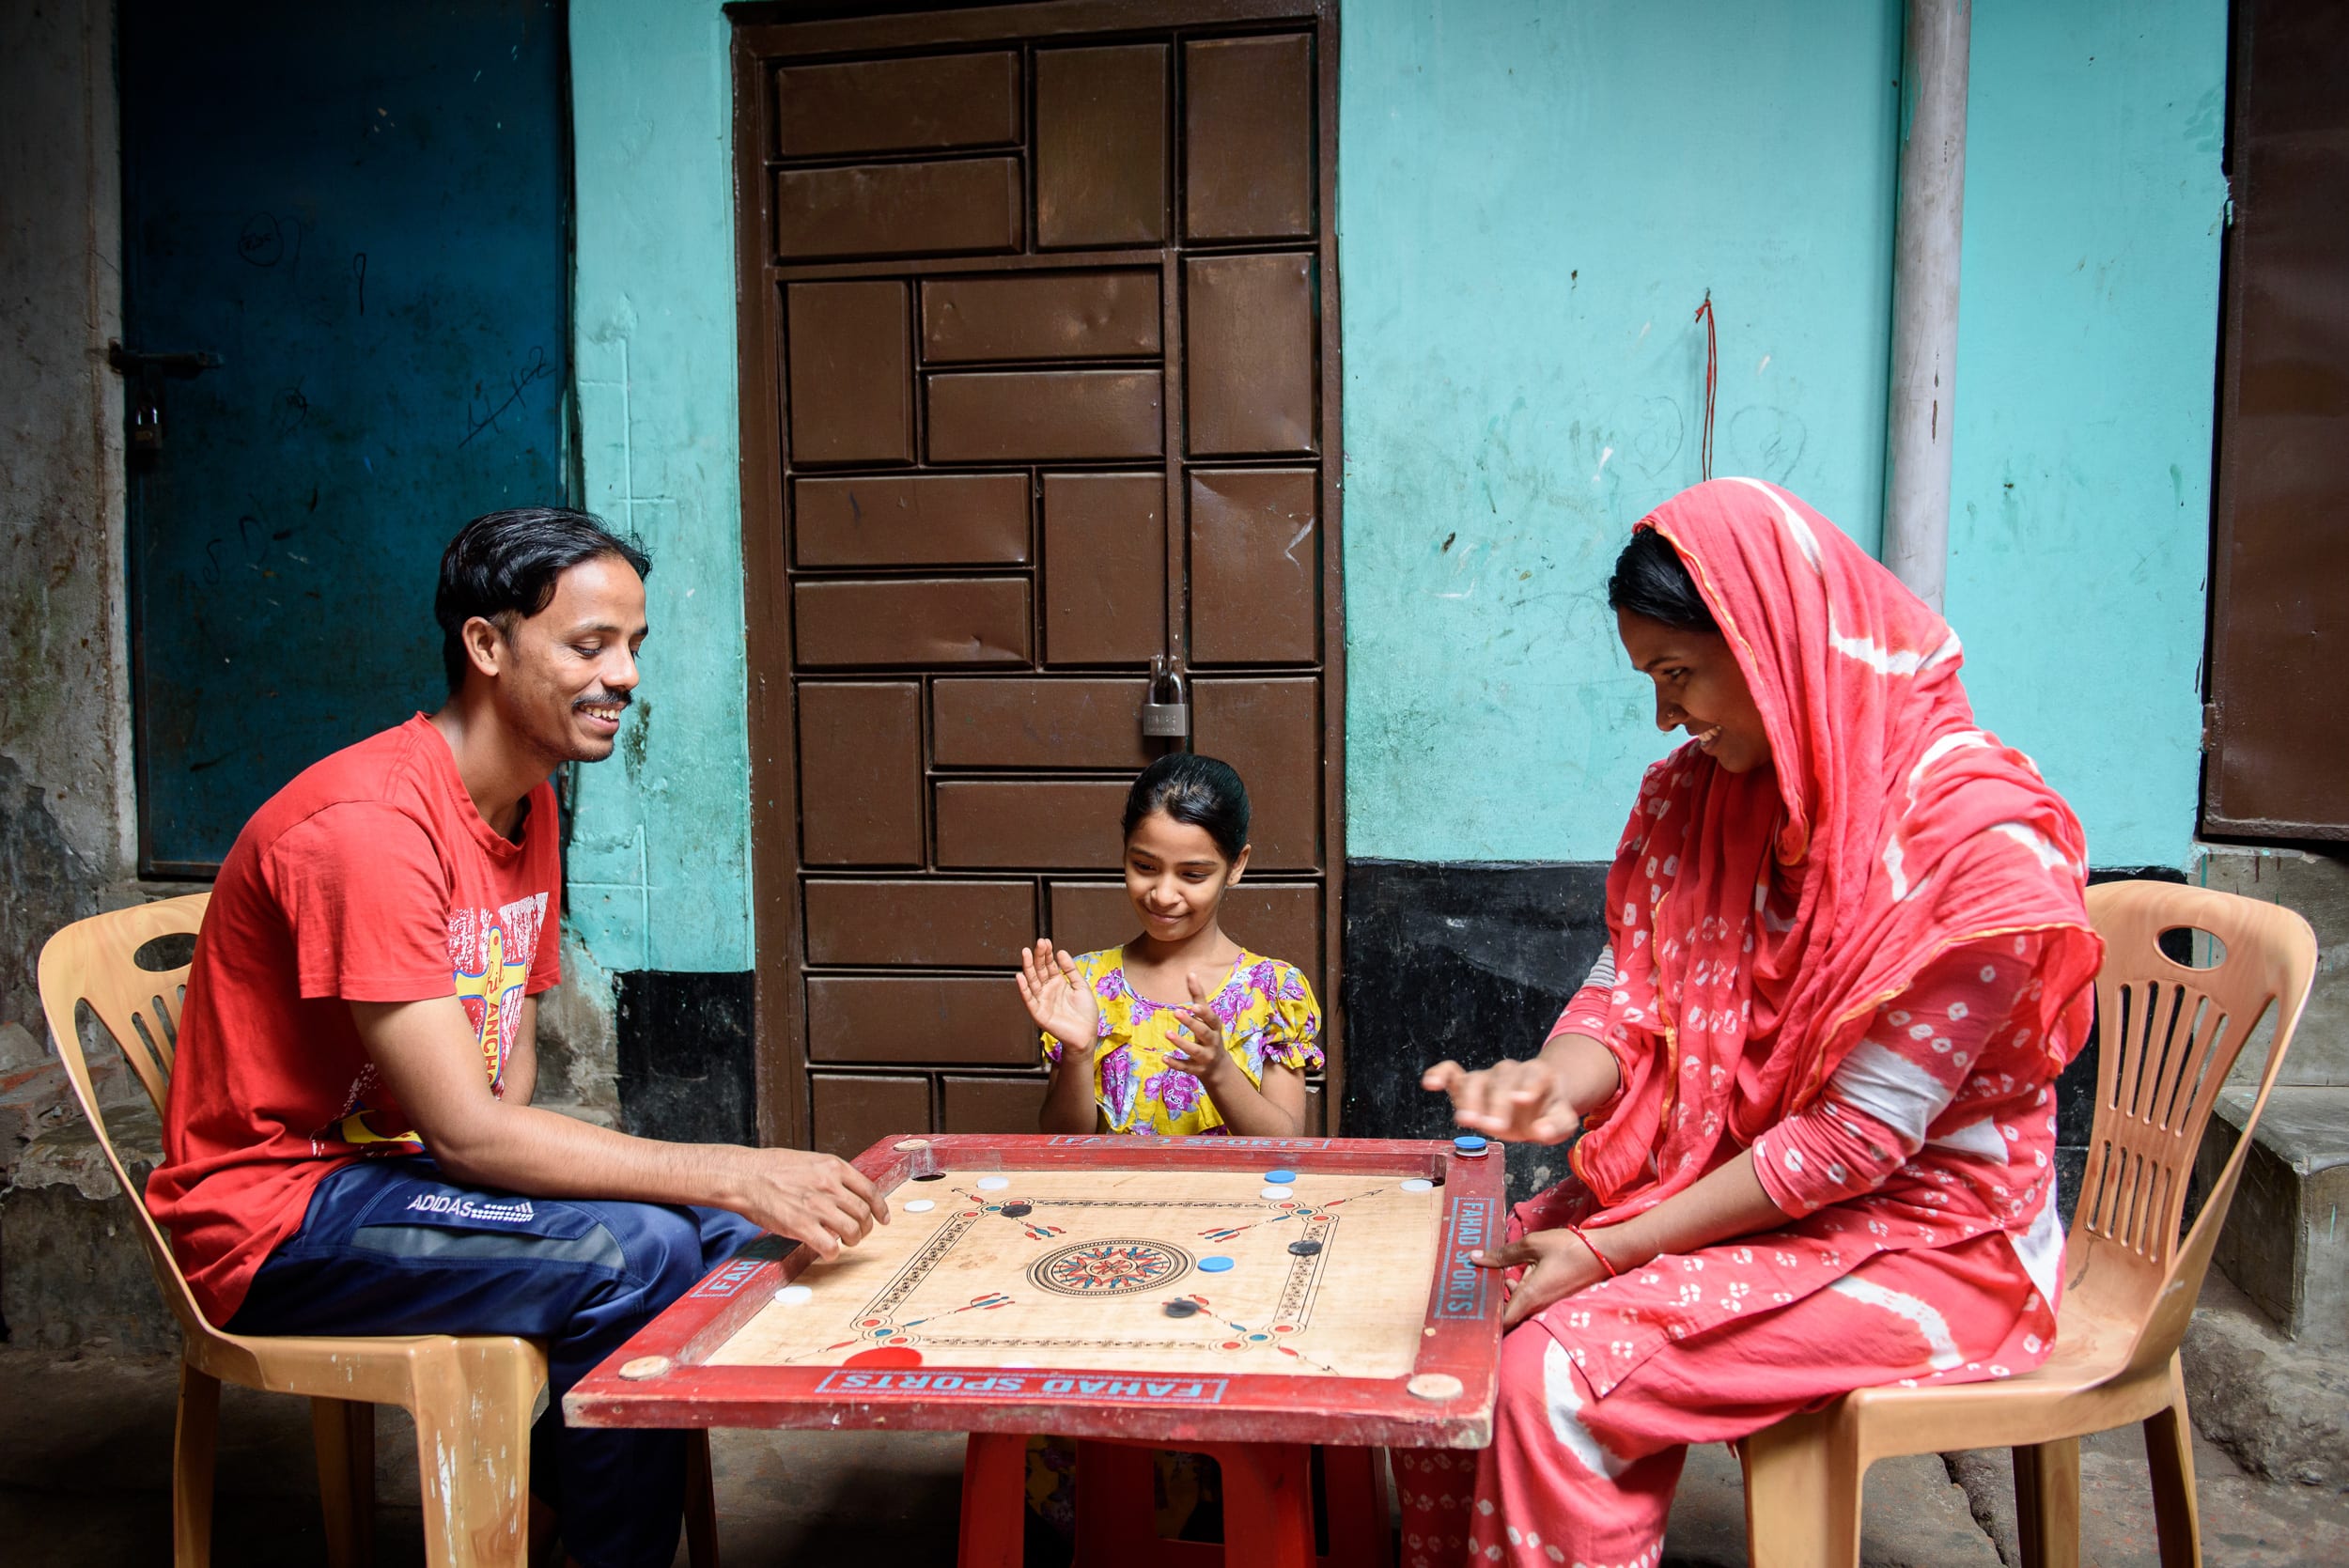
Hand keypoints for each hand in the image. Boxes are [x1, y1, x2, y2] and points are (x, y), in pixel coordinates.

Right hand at [724, 1148, 887, 1260]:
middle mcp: (829, 1185)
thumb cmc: (770, 1168)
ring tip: (845, 1242)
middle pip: (863, 1212)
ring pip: (852, 1230)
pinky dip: (833, 1253)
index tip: (883, 1218)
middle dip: (865, 1227)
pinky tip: (828, 1252)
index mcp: (833, 1166)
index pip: (870, 1189)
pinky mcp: (802, 1225)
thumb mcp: (809, 1161)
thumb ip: (829, 1175)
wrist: (744, 1176)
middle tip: (859, 1233)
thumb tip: (845, 1192)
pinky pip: (830, 1246)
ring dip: (853, 1241)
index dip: (880, 1208)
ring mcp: (817, 1206)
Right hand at [1017, 940, 1101, 1059]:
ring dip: (1028, 967)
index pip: (1049, 965)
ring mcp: (1042, 1001)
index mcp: (1058, 984)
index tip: (1046, 941)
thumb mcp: (1081, 986)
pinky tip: (1020, 976)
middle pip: (1040, 970)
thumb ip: (1071, 970)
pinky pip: (1029, 999)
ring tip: (1026, 953)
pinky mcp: (1039, 1013)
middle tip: (1039, 943)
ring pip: (1032, 981)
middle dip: (1039, 956)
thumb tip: (1061, 952)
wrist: (1087, 1035)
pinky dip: (1024, 989)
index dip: (1047, 953)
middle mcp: (1048, 991)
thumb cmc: (1086, 1013)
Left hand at [1167, 969, 1237, 1089]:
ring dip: (1181, 1043)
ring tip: (1167, 1033)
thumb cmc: (1210, 1035)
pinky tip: (1163, 1058)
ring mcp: (1205, 1057)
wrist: (1219, 1068)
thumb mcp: (1207, 1017)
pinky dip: (1176, 1063)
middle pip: (1204, 1033)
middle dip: (1192, 1024)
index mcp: (1215, 1027)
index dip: (1203, 1013)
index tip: (1193, 1005)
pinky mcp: (1197, 1069)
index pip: (1211, 1019)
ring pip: (1194, 1051)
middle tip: (1176, 1013)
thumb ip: (1198, 997)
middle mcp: (1212, 1042)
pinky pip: (1186, 1067)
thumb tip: (1190, 972)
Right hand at [1422, 1054, 1582, 1142]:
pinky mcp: (1467, 1084)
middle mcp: (1511, 1071)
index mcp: (1539, 1075)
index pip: (1533, 1074)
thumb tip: (1540, 1131)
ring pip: (1475, 1079)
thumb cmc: (1547, 1112)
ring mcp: (1488, 1077)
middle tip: (1494, 1126)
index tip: (1522, 1099)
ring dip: (1469, 1099)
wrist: (1535, 1105)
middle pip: (1501, 1080)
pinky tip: (1430, 1083)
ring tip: (1466, 1120)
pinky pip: (1452, 1073)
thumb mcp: (1562, 1121)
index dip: (1528, 1084)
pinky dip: (1440, 1074)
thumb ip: (1556, 1125)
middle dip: (1496, 1102)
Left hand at [1472, 1228, 1611, 1327]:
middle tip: (1474, 1284)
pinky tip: (1514, 1270)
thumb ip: (1503, 1254)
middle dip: (1492, 1301)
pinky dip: (1519, 1287)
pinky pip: (1531, 1298)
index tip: (1470, 1309)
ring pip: (1519, 1304)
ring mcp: (1547, 1303)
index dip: (1486, 1320)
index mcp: (1530, 1297)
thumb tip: (1475, 1258)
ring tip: (1490, 1271)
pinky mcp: (1554, 1297)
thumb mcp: (1533, 1245)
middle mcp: (1538, 1306)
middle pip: (1508, 1313)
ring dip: (1506, 1291)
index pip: (1503, 1322)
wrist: (1605, 1253)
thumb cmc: (1570, 1248)